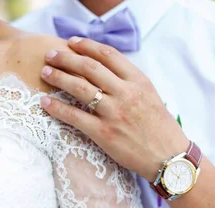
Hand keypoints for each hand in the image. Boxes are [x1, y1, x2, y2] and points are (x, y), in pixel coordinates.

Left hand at [40, 37, 188, 181]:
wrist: (169, 158)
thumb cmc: (159, 129)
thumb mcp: (150, 96)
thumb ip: (129, 82)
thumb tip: (104, 70)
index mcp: (138, 81)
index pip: (107, 54)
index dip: (86, 46)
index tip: (71, 43)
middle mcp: (125, 93)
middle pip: (89, 67)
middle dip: (66, 58)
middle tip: (51, 55)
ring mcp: (114, 113)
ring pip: (79, 88)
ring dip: (58, 77)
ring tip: (45, 72)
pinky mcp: (103, 133)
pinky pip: (74, 116)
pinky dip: (57, 108)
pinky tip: (44, 102)